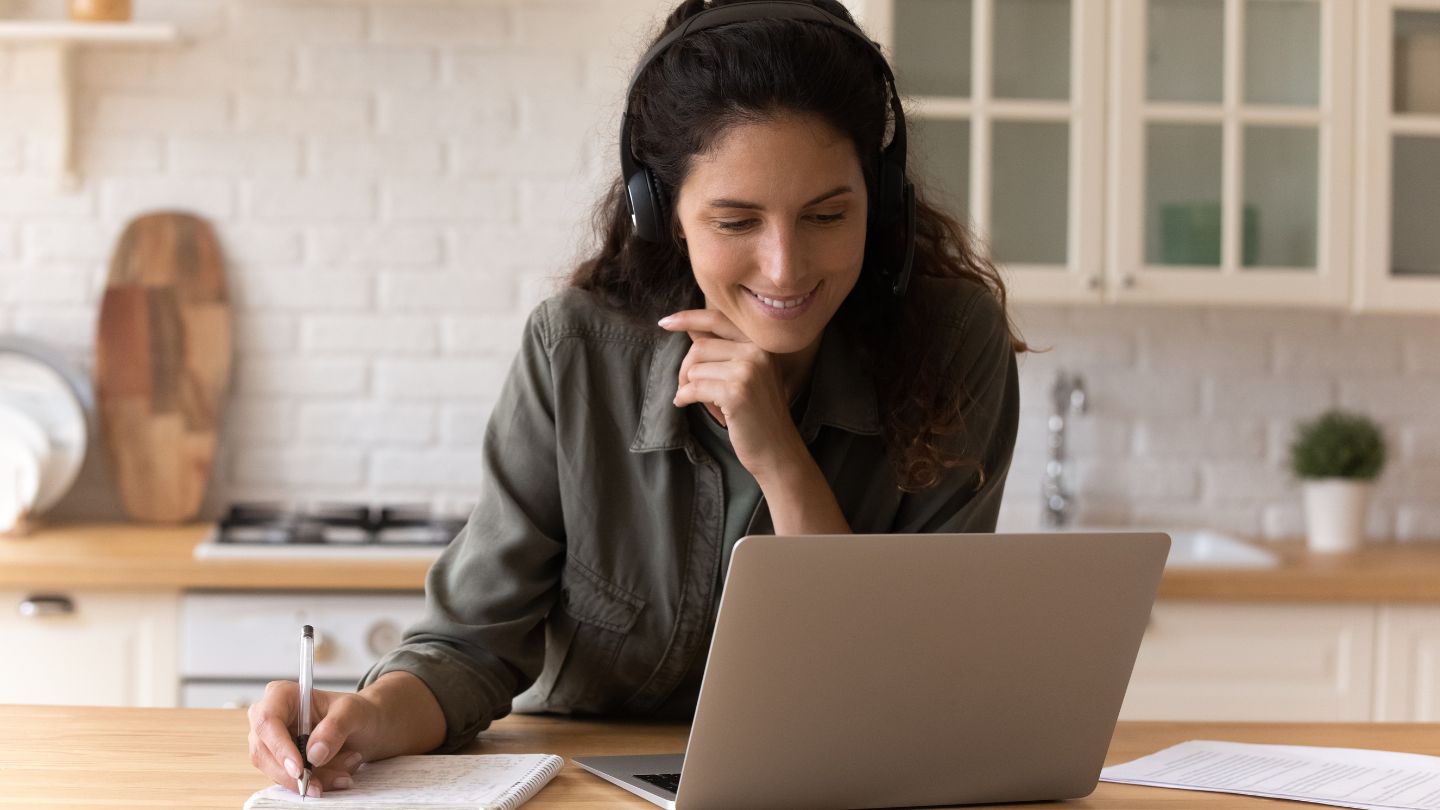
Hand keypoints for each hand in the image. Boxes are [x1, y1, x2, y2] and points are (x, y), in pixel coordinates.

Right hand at [247, 681, 377, 796]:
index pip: (268, 721)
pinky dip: (314, 782)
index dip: (279, 747)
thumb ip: (336, 727)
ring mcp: (270, 742)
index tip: (299, 769)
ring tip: (343, 774)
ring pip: (277, 771)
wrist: (363, 727)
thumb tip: (314, 753)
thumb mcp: (353, 711)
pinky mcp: (278, 761)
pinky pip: (288, 780)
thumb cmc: (354, 712)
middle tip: (326, 782)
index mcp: (281, 695)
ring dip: (311, 779)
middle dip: (298, 772)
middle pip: (265, 752)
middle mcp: (269, 718)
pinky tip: (337, 775)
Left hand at [660, 308, 807, 482]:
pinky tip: (684, 404)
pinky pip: (694, 388)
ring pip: (695, 368)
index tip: (665, 322)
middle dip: (685, 368)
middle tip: (684, 387)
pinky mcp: (736, 392)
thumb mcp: (747, 374)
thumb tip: (690, 328)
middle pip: (700, 346)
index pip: (718, 319)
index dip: (688, 318)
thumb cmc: (758, 414)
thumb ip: (722, 350)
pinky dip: (684, 397)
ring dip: (688, 386)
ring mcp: (748, 371)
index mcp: (762, 343)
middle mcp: (758, 351)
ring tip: (698, 401)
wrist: (777, 450)